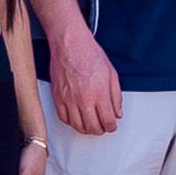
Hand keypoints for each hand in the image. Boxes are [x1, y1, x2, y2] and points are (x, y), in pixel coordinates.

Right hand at [39, 3, 127, 141]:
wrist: (70, 45)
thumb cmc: (90, 55)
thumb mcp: (112, 74)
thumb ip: (116, 97)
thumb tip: (117, 113)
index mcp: (100, 94)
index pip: (108, 121)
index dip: (112, 127)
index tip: (112, 125)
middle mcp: (84, 99)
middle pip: (92, 127)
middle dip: (100, 130)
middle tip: (103, 127)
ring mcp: (69, 100)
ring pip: (77, 126)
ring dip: (86, 129)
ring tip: (91, 125)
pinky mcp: (58, 97)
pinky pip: (64, 118)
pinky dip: (71, 122)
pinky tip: (77, 119)